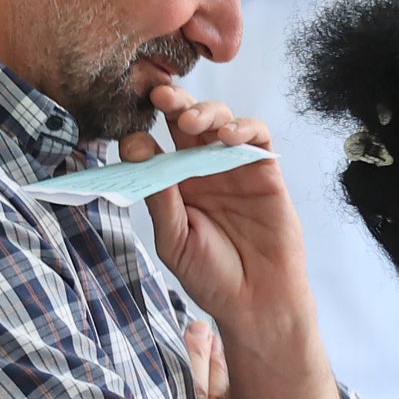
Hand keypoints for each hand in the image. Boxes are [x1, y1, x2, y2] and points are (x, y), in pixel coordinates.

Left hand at [131, 82, 310, 341]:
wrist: (256, 302)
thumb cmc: (211, 277)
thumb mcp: (173, 239)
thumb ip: (159, 196)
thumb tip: (139, 148)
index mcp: (173, 184)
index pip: (153, 144)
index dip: (141, 129)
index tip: (132, 129)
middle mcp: (202, 169)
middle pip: (185, 120)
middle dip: (172, 101)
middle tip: (159, 96)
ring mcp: (234, 168)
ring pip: (220, 120)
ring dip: (206, 111)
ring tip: (192, 122)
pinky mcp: (266, 172)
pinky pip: (257, 137)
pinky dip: (245, 128)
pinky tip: (229, 136)